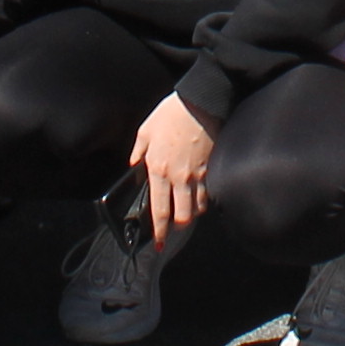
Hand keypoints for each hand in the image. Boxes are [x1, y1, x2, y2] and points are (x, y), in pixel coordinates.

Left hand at [130, 92, 216, 244]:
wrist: (200, 102)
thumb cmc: (171, 114)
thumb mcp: (145, 132)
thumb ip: (137, 152)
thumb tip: (133, 165)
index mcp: (158, 170)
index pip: (159, 210)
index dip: (159, 231)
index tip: (158, 243)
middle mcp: (178, 178)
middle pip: (182, 217)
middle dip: (177, 227)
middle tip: (173, 226)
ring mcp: (197, 175)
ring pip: (197, 209)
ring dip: (191, 214)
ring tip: (186, 211)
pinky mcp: (211, 168)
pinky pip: (208, 193)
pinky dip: (204, 200)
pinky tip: (200, 197)